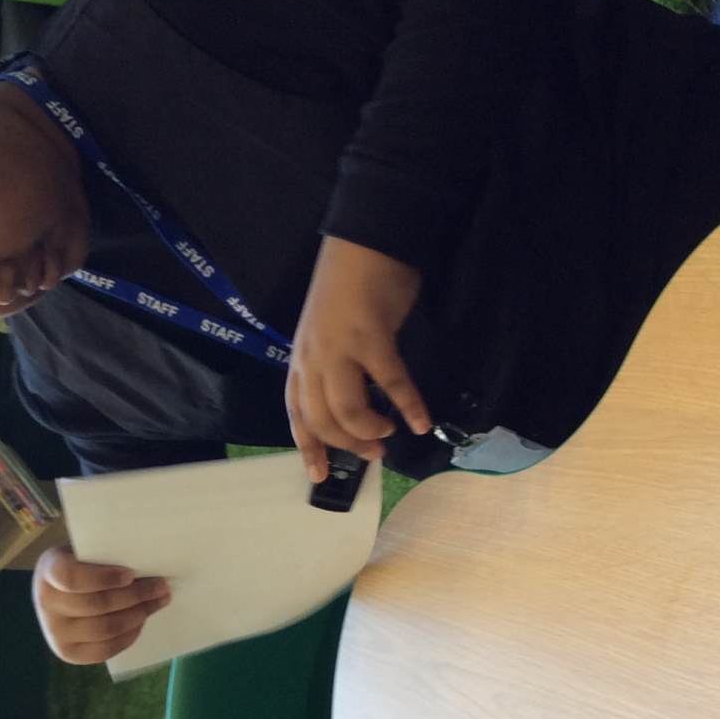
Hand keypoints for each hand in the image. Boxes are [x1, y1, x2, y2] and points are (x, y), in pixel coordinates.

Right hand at [32, 545, 171, 664]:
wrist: (58, 590)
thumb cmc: (81, 563)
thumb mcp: (86, 550)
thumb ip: (107, 555)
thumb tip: (149, 562)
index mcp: (49, 570)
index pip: (71, 577)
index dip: (103, 578)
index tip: (130, 574)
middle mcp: (46, 603)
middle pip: (96, 605)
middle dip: (136, 596)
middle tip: (161, 586)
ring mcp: (55, 632)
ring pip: (105, 629)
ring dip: (138, 615)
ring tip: (158, 601)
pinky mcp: (68, 653)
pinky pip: (105, 650)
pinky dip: (128, 636)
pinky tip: (141, 621)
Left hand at [286, 236, 432, 480]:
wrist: (365, 242)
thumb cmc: (349, 287)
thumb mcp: (328, 333)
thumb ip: (333, 367)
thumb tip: (351, 404)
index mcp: (301, 359)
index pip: (297, 414)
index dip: (308, 448)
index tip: (320, 476)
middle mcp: (313, 359)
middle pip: (323, 420)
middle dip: (348, 444)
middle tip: (374, 454)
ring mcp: (339, 349)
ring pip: (347, 410)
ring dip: (370, 431)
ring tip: (390, 434)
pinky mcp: (370, 338)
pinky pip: (391, 383)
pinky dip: (408, 406)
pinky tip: (422, 421)